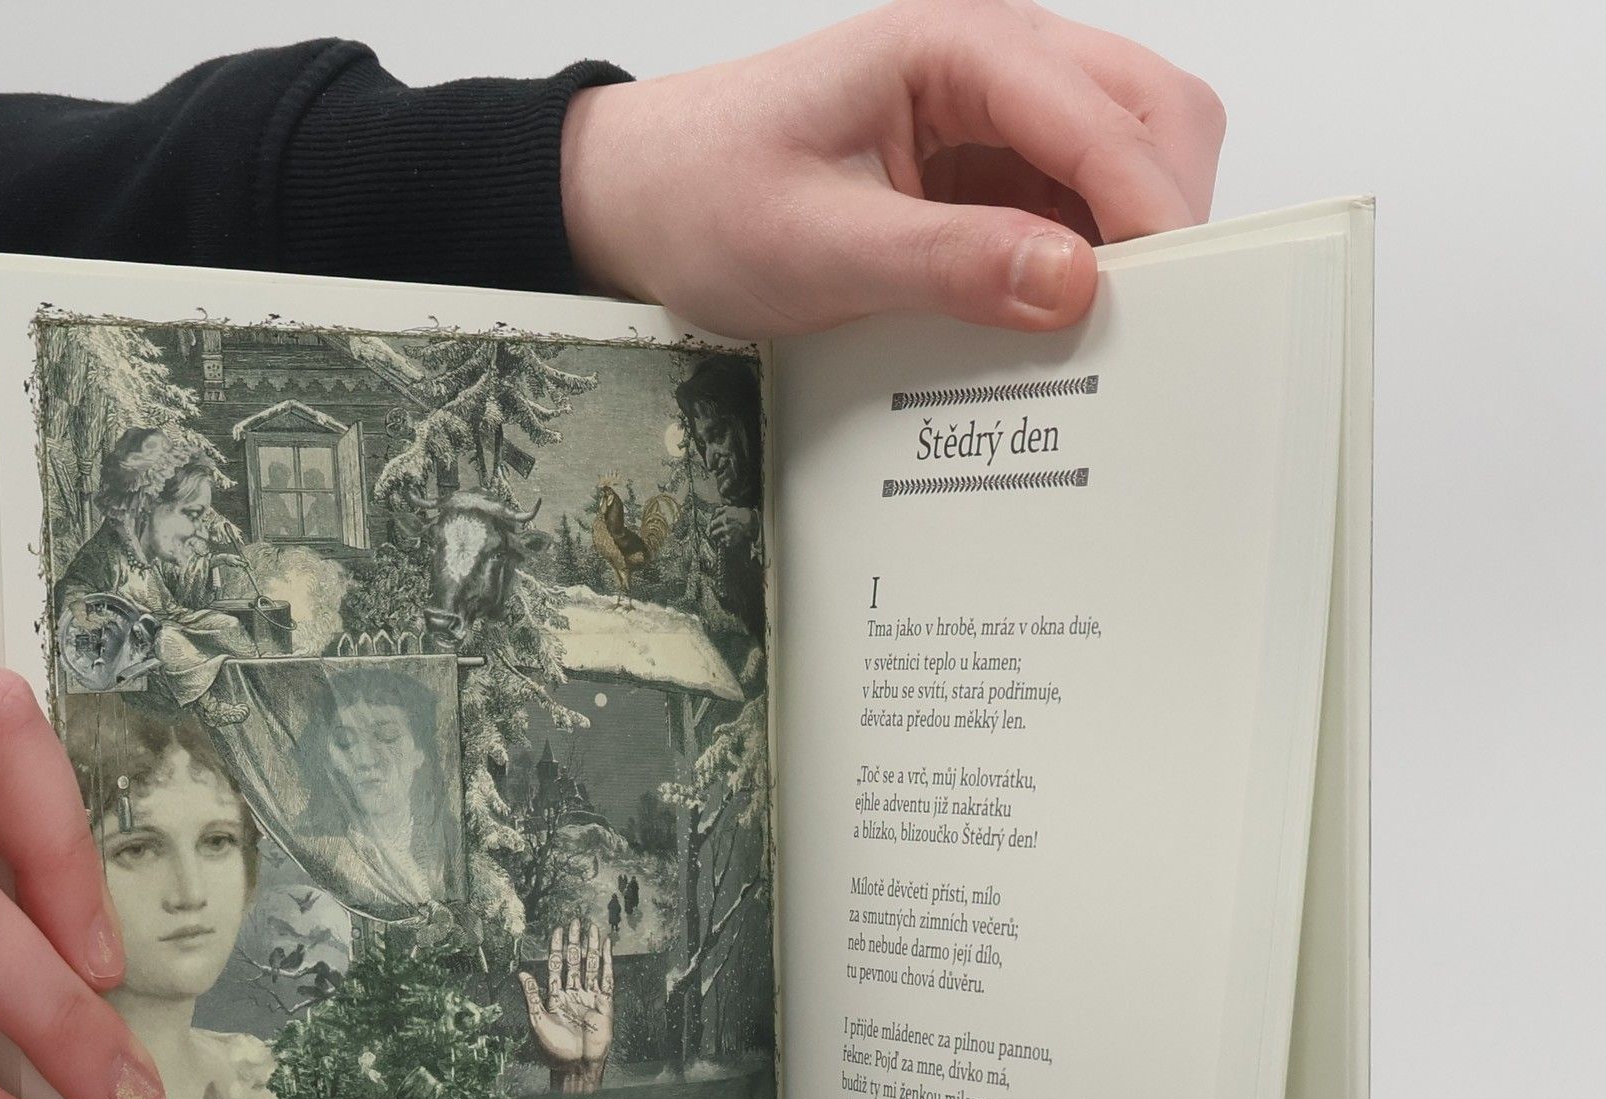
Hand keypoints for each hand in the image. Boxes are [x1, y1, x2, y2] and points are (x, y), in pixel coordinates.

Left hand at [517, 919, 614, 1093]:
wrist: (575, 1065)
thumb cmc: (553, 1049)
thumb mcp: (536, 1020)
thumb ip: (531, 996)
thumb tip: (521, 972)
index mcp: (556, 996)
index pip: (557, 966)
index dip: (557, 948)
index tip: (558, 930)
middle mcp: (573, 993)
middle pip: (575, 961)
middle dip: (575, 942)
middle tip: (576, 922)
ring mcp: (589, 997)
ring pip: (591, 966)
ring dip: (592, 947)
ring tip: (592, 928)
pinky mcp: (605, 1004)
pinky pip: (607, 978)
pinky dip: (607, 962)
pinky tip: (607, 947)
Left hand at [562, 0, 1222, 335]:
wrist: (641, 200)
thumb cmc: (705, 198)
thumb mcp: (816, 247)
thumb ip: (946, 264)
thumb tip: (1072, 285)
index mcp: (952, 47)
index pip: (1103, 116)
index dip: (1151, 211)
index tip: (1175, 303)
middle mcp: (992, 62)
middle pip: (1149, 113)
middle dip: (1165, 212)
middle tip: (1147, 322)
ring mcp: (995, 115)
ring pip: (1124, 158)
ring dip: (1128, 241)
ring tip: (1100, 333)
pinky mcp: (983, 169)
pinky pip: (1071, 205)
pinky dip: (1084, 261)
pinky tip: (1054, 322)